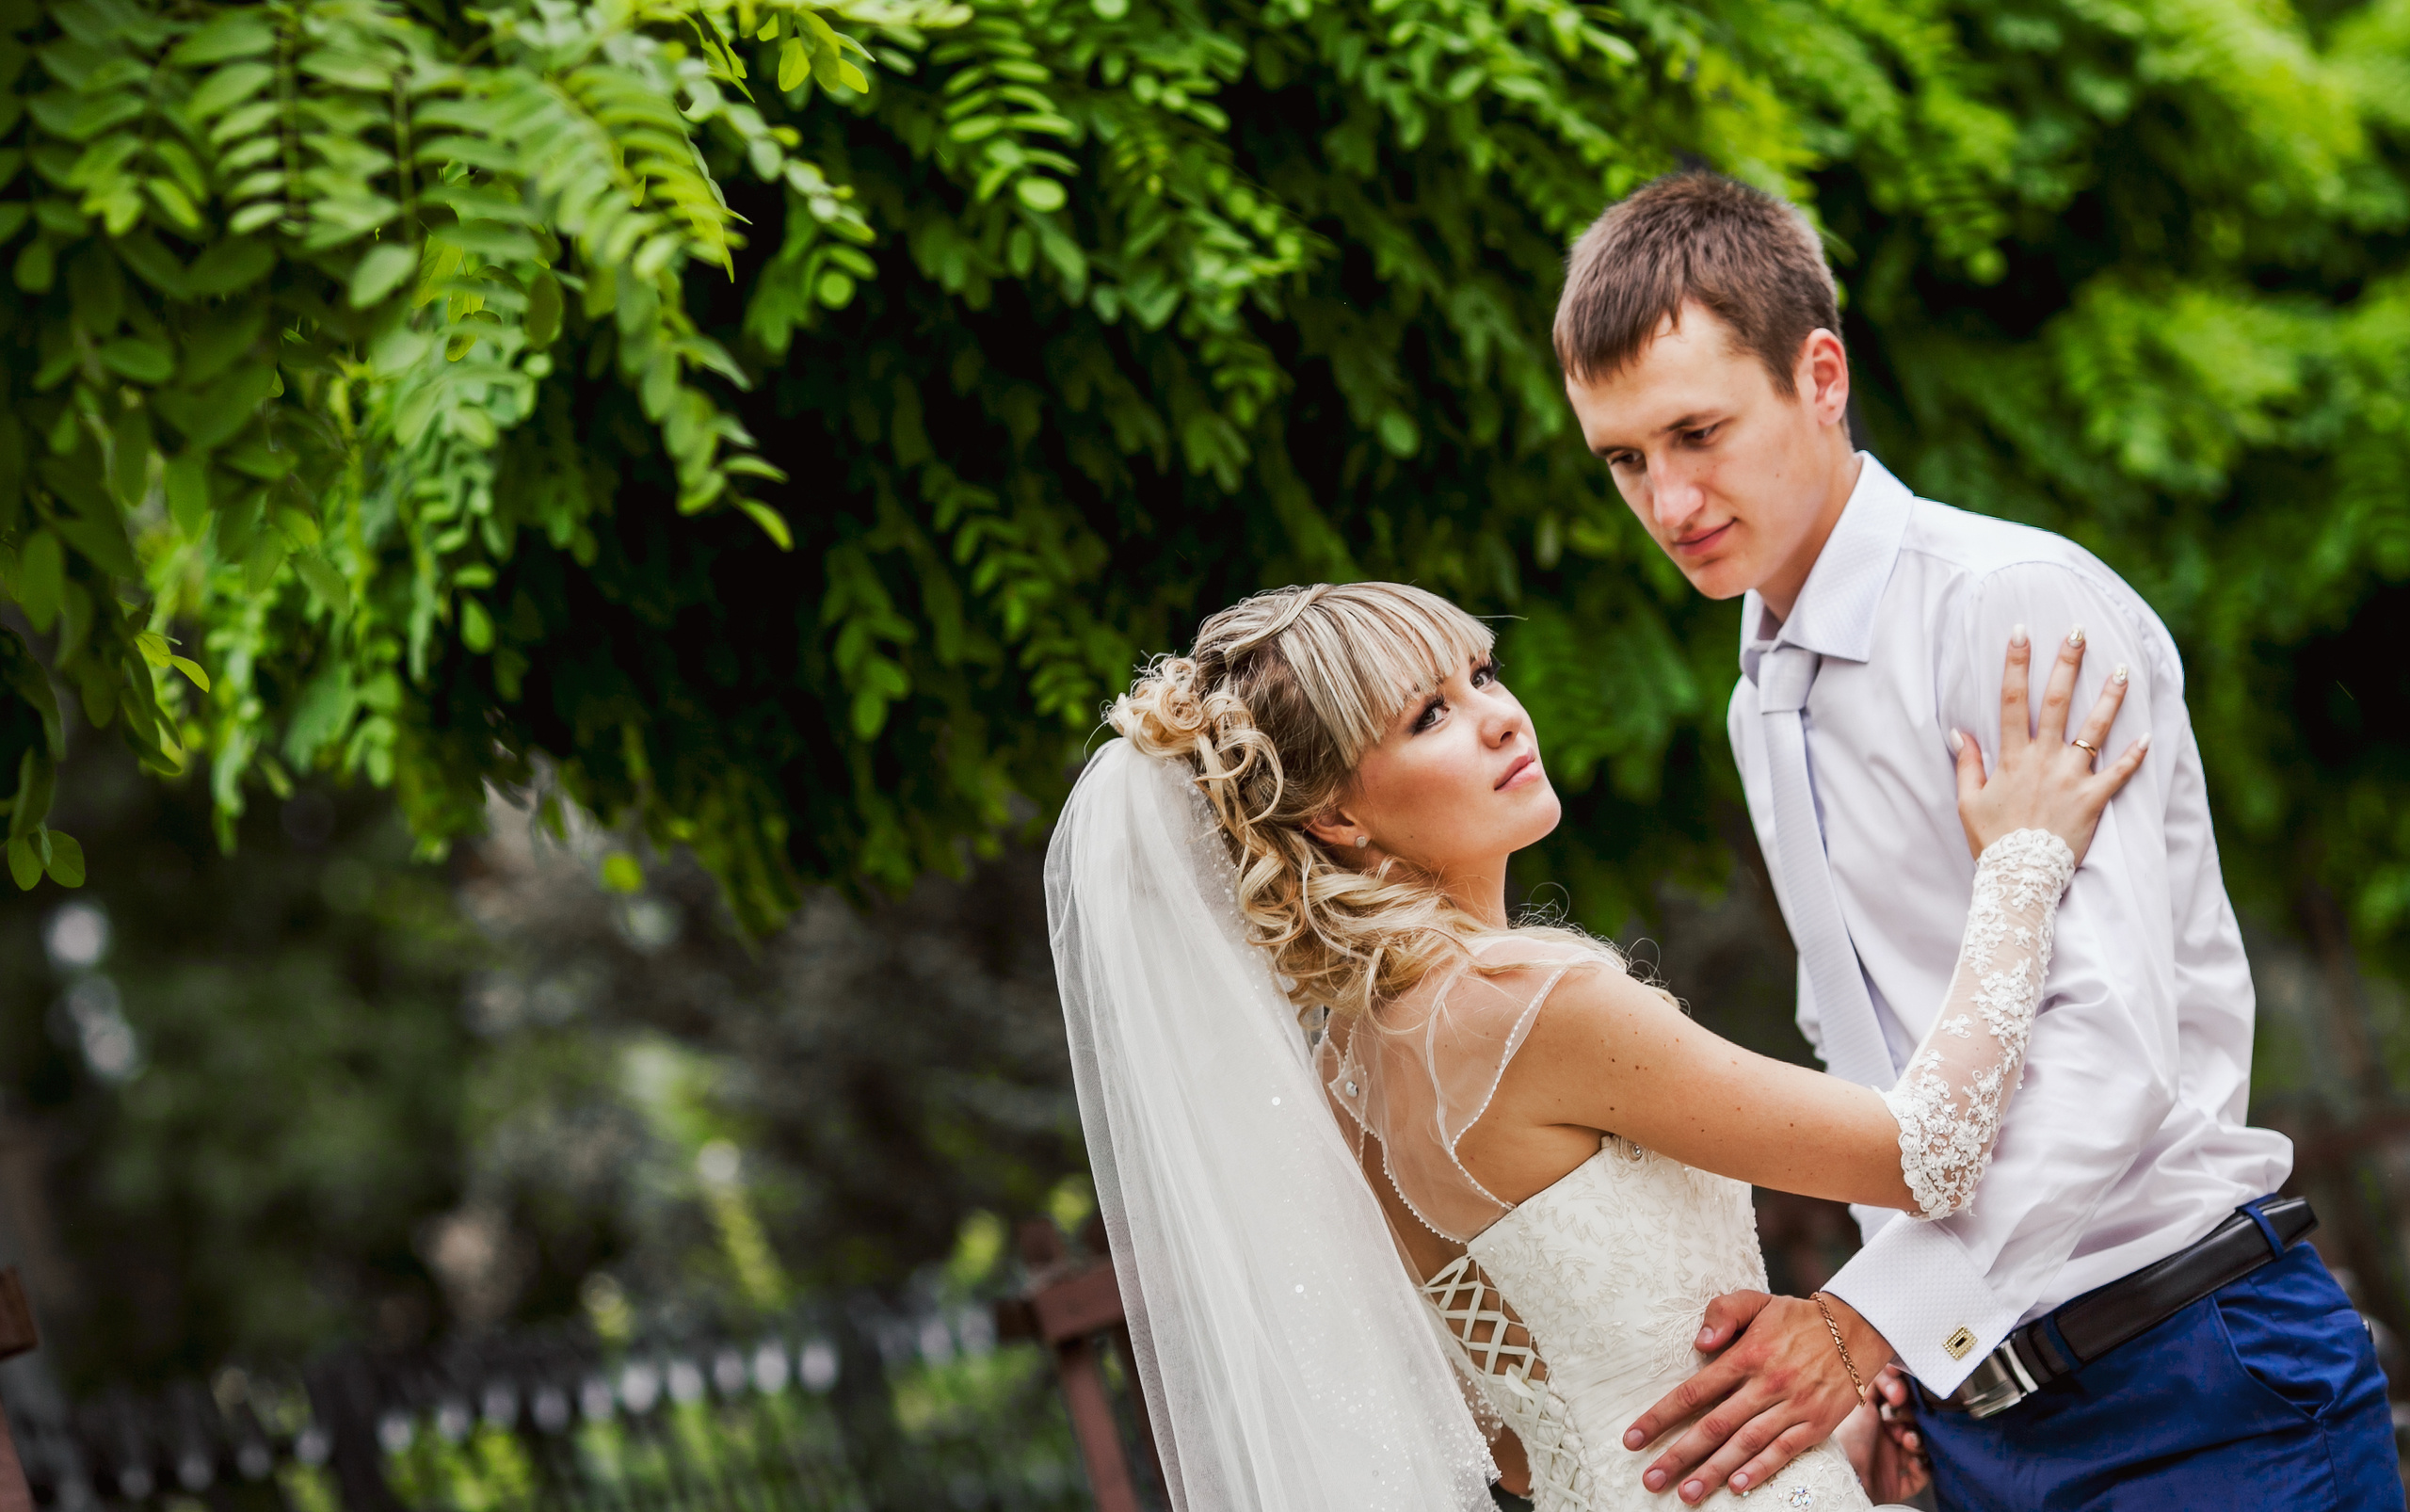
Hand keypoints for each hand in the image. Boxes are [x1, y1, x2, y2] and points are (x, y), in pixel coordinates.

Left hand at [1622, 1290, 1892, 1503]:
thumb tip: (1700, 1342)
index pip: (1694, 1391)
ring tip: (1687, 1493)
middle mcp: (1767, 1383)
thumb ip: (1723, 1312)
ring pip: (1746, 1445)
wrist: (1857, 1329)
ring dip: (1714, 1471)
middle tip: (1651, 1478)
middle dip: (1680, 1455)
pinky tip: (1736, 1487)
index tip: (1633, 1438)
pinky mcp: (1816, 1424)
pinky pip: (1784, 1452)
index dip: (1661, 1416)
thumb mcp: (1756, 1301)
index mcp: (1746, 1355)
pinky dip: (1760, 1470)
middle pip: (1715, 1425)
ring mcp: (1793, 1406)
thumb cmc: (1795, 1317)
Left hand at [1835, 1365, 1928, 1503]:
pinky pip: (1922, 1474)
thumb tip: (1897, 1368)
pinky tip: (1913, 1460)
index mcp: (1871, 1417)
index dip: (1903, 1396)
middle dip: (1912, 1418)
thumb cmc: (1846, 1435)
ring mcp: (1891, 1460)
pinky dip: (1922, 1467)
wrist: (1841, 1474)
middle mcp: (1882, 1437)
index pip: (1898, 1401)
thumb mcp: (1859, 1400)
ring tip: (1907, 1441)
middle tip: (1899, 1419)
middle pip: (1912, 1422)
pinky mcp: (1899, 1484)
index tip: (1899, 1394)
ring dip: (1918, 1441)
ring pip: (1921, 1447)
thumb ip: (1877, 1381)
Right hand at [1953, 623, 2148, 864]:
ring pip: (2094, 730)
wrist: (2020, 877)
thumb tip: (1960, 732)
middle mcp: (2044, 760)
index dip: (2016, 665)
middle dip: (2067, 664)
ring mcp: (2071, 778)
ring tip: (2123, 670)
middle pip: (2057, 702)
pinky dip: (2134, 756)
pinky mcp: (2094, 800)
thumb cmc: (1992, 842)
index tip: (2023, 633)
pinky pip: (2118, 774)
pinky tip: (2147, 736)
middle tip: (2078, 631)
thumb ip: (1967, 764)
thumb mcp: (1968, 802)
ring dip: (2109, 698)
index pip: (2012, 701)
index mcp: (2012, 758)